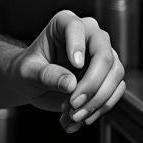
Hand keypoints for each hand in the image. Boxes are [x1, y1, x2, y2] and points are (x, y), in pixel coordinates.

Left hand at [12, 10, 124, 130]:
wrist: (32, 84)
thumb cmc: (27, 70)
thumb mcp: (27, 73)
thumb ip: (46, 75)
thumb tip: (71, 83)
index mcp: (64, 24)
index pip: (76, 27)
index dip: (78, 46)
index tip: (75, 65)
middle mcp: (88, 35)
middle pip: (104, 54)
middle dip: (91, 84)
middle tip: (73, 104)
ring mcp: (101, 54)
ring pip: (115, 74)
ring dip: (97, 100)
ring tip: (74, 115)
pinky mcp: (108, 74)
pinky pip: (116, 90)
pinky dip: (101, 107)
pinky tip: (82, 118)